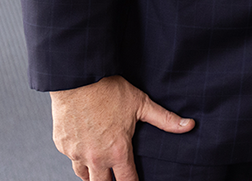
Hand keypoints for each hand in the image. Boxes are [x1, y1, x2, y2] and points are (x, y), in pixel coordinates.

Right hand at [50, 75, 194, 180]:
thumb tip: (189, 125)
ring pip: (84, 176)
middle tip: (117, 177)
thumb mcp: (142, 104)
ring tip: (102, 171)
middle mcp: (96, 157)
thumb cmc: (110, 91)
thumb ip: (165, 120)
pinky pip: (72, 158)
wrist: (78, 80)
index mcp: (118, 151)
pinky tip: (85, 150)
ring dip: (93, 175)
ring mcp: (76, 153)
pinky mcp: (62, 146)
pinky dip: (79, 157)